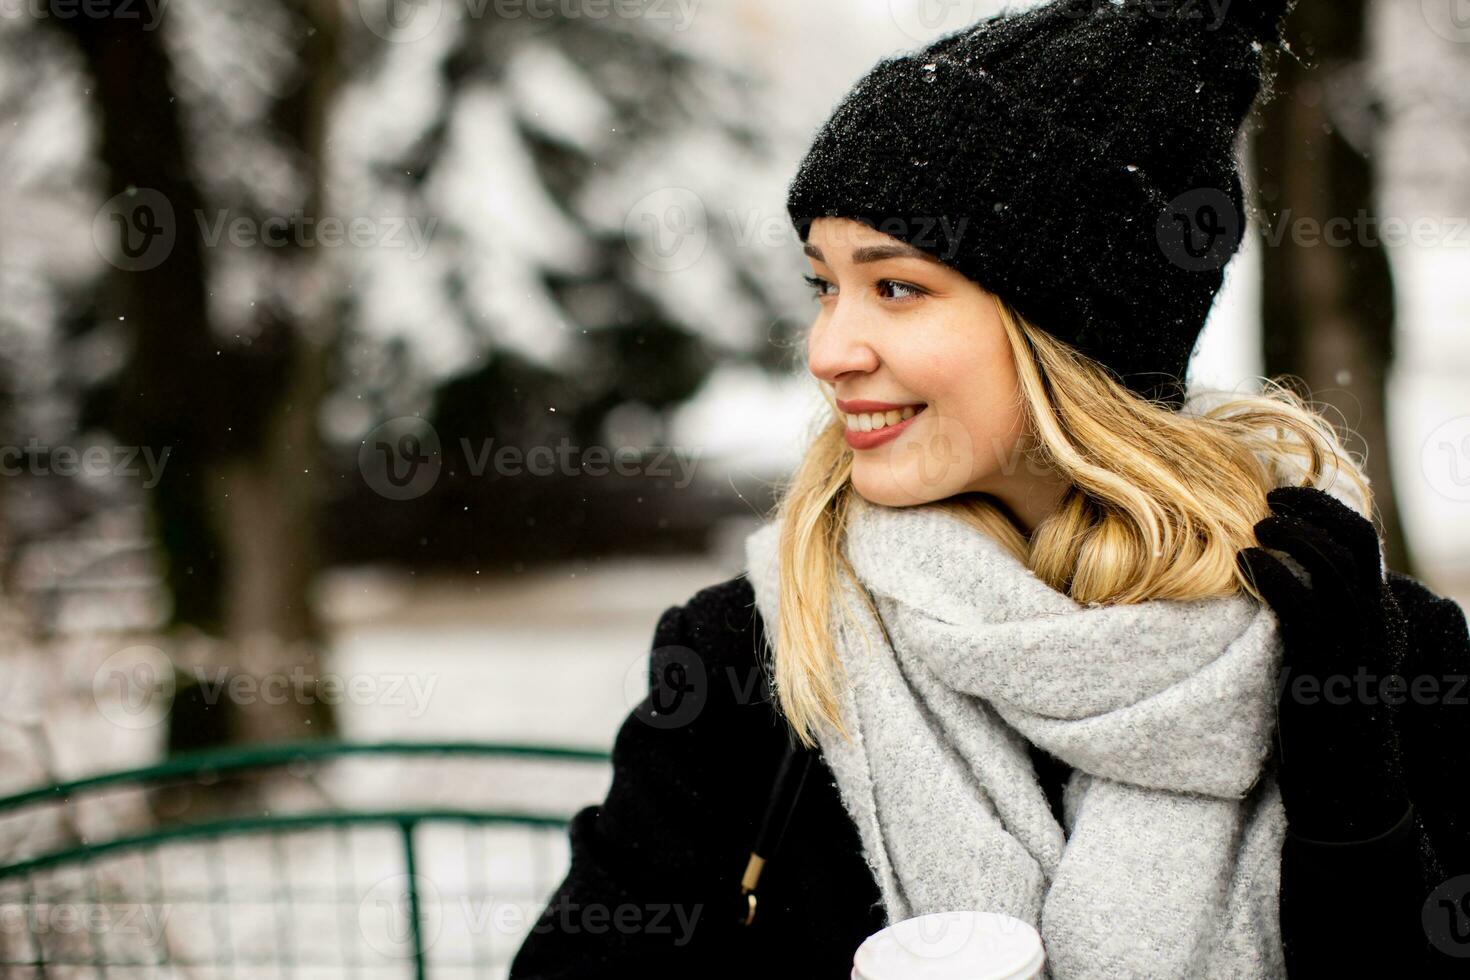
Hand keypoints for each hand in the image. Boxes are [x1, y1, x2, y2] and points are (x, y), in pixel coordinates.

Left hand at [1236, 485, 1410, 841]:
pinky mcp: (1325, 673)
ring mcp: (1353, 650)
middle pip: (1354, 542)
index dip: (1323, 509)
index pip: (1362, 542)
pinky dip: (1276, 577)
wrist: (1348, 796)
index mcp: (1377, 619)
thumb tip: (1271, 581)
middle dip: (1311, 510)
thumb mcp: (1321, 661)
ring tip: (1255, 527)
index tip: (1280, 495)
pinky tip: (1247, 564)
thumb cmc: (1324, 728)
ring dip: (1293, 536)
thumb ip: (1310, 620)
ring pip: (1335, 569)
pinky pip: (1305, 609)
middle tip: (1267, 498)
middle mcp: (1375, 627)